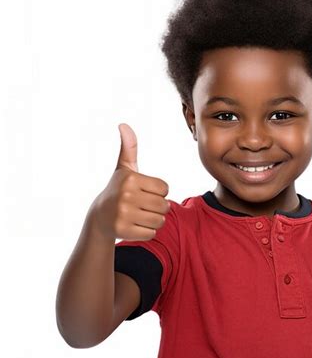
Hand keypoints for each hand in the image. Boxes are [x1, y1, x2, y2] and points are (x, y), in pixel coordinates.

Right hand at [91, 123, 170, 240]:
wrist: (100, 216)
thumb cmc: (118, 189)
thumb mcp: (124, 168)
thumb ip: (129, 147)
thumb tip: (123, 124)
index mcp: (131, 179)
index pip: (165, 189)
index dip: (158, 192)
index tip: (143, 191)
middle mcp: (126, 195)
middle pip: (165, 206)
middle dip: (157, 207)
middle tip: (142, 205)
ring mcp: (123, 214)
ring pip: (160, 221)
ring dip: (153, 220)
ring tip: (139, 215)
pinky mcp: (123, 231)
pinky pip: (151, 233)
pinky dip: (146, 232)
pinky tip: (134, 225)